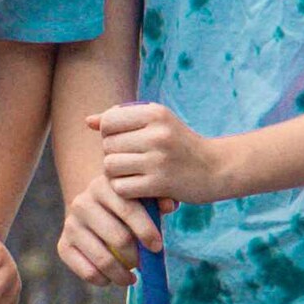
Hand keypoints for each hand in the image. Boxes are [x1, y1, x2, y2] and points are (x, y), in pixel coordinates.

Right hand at [53, 175, 158, 286]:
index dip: (146, 231)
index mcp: (104, 185)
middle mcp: (83, 202)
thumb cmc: (127, 202)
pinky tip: (114, 279)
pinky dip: (104, 280)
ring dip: (123, 274)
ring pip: (103, 259)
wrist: (93, 207)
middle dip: (137, 256)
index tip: (158, 247)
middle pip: (118, 238)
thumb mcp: (142, 194)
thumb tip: (169, 207)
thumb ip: (158, 198)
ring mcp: (70, 224)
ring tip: (133, 278)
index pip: (128, 209)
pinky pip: (86, 272)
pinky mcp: (63, 246)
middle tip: (146, 263)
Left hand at [91, 98, 220, 206]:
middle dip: (113, 155)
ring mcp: (159, 159)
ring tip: (133, 174)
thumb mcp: (157, 122)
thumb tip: (87, 121)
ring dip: (116, 174)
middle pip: (107, 145)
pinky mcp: (160, 184)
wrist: (216, 168)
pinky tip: (138, 187)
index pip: (108, 121)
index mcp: (156, 113)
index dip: (109, 133)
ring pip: (110, 167)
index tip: (123, 141)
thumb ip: (122, 119)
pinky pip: (121, 188)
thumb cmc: (180, 144)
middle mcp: (157, 133)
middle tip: (131, 161)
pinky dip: (125, 190)